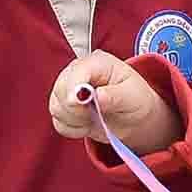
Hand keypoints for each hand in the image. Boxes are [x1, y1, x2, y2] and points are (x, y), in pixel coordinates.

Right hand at [49, 48, 172, 151]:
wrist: (132, 117)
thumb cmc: (135, 100)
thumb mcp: (133, 96)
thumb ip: (115, 95)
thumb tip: (98, 96)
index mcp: (97, 62)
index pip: (77, 71)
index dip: (75, 88)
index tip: (80, 104)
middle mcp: (78, 72)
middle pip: (61, 89)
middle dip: (77, 108)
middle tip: (96, 114)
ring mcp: (68, 89)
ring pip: (56, 107)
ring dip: (76, 120)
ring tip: (95, 118)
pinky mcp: (64, 106)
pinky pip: (58, 122)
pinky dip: (72, 129)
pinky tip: (87, 124)